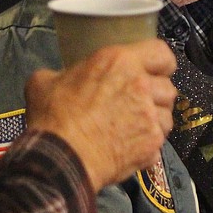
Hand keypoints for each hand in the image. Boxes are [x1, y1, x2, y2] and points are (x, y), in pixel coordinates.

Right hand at [24, 39, 176, 190]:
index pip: (161, 53)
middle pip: (167, 87)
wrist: (61, 159)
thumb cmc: (52, 117)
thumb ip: (61, 74)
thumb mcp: (44, 83)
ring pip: (167, 115)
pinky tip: (130, 147)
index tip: (154, 71)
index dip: (161, 63)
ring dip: (155, 120)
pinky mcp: (152, 143)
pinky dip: (148, 146)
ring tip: (136, 127)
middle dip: (157, 95)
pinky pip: (159, 142)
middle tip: (139, 103)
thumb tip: (59, 78)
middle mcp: (141, 85)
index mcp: (120, 62)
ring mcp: (150, 116)